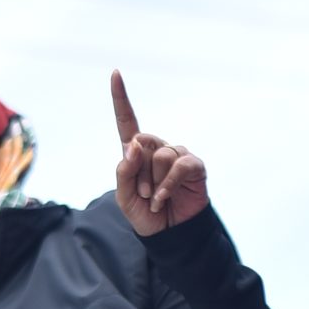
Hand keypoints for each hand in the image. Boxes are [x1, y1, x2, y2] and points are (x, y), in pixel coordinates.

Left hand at [112, 69, 208, 235]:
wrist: (169, 235)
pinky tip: (164, 198)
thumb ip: (124, 171)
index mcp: (137, 153)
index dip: (121, 98)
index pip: (127, 121)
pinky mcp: (193, 166)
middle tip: (143, 193)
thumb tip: (135, 144)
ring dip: (154, 182)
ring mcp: (177, 156)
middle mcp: (157, 149)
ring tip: (155, 199)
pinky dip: (168, 184)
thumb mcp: (124, 197)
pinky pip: (179, 165)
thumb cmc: (145, 214)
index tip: (115, 73)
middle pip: (144, 141)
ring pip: (161, 155)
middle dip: (140, 171)